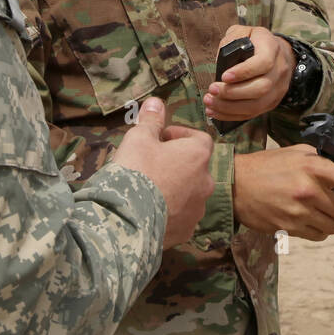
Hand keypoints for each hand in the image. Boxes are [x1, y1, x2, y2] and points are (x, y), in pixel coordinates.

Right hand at [108, 97, 214, 247]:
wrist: (128, 218)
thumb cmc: (137, 170)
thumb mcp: (139, 137)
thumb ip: (151, 120)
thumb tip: (156, 102)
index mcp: (198, 156)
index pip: (200, 139)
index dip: (181, 135)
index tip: (161, 138)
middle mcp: (205, 182)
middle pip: (195, 167)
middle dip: (176, 163)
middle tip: (152, 163)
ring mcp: (197, 210)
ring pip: (189, 193)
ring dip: (175, 188)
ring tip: (149, 189)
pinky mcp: (186, 231)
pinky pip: (181, 216)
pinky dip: (170, 211)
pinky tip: (150, 210)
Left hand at [204, 25, 295, 122]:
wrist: (278, 53)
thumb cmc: (255, 41)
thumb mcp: (243, 31)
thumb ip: (231, 40)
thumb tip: (221, 62)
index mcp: (272, 48)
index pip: (263, 63)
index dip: (244, 72)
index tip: (224, 76)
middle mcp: (279, 70)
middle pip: (261, 88)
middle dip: (233, 93)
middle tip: (212, 91)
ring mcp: (278, 88)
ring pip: (257, 105)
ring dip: (230, 107)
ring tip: (210, 103)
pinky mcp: (272, 102)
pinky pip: (254, 113)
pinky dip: (233, 115)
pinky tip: (216, 112)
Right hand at [233, 145, 333, 240]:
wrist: (235, 185)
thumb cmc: (265, 167)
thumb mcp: (294, 153)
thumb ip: (319, 160)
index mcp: (311, 167)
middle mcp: (308, 191)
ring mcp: (300, 212)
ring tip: (323, 214)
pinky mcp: (290, 228)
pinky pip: (318, 236)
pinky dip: (318, 231)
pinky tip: (309, 220)